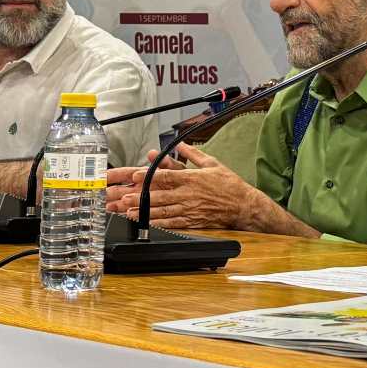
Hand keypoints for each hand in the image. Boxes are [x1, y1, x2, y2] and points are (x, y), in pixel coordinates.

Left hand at [117, 143, 253, 228]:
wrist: (243, 205)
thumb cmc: (229, 184)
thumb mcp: (212, 163)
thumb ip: (193, 153)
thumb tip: (180, 143)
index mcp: (192, 178)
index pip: (166, 176)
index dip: (149, 176)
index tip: (135, 175)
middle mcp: (188, 194)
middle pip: (160, 196)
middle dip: (140, 197)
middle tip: (123, 198)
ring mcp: (189, 209)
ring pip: (163, 211)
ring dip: (145, 212)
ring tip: (128, 212)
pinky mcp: (192, 221)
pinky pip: (172, 223)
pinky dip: (158, 224)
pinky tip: (147, 224)